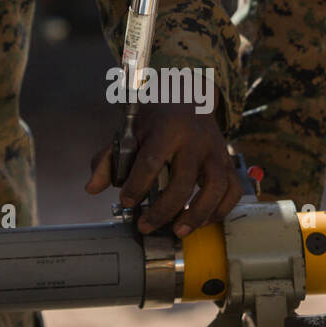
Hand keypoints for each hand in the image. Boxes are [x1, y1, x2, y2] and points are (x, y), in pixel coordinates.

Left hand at [86, 102, 239, 235]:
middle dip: (163, 210)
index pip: (151, 161)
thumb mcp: (129, 130)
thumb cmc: (156, 117)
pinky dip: (221, 209)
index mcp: (167, 129)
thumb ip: (108, 159)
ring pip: (215, 188)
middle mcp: (195, 140)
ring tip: (179, 231)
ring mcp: (216, 151)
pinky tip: (203, 221)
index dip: (137, 186)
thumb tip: (92, 188)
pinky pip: (233, 190)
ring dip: (198, 215)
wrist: (189, 95)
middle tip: (146, 226)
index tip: (126, 202)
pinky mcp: (227, 161)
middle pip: (184, 181)